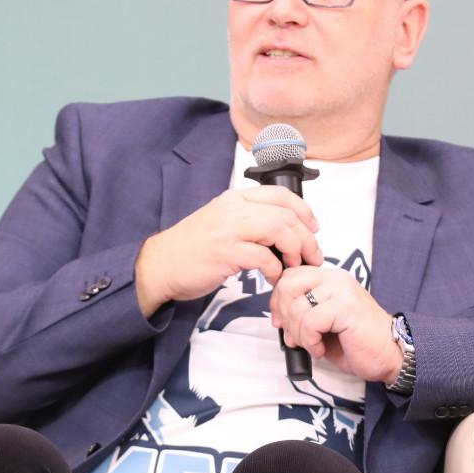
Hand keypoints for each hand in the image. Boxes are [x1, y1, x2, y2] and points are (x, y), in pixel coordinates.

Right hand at [135, 186, 323, 316]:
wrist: (160, 265)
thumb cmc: (191, 249)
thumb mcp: (222, 223)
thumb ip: (249, 222)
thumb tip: (282, 233)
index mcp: (234, 199)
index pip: (280, 194)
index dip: (304, 210)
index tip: (313, 228)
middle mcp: (233, 209)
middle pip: (285, 214)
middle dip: (306, 237)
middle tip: (312, 256)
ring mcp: (228, 230)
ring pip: (278, 229)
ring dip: (295, 250)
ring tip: (296, 266)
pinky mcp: (225, 253)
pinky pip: (263, 258)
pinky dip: (275, 269)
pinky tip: (274, 278)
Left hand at [269, 264, 402, 384]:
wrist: (391, 355)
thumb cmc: (358, 342)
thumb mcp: (324, 324)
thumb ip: (302, 313)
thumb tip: (278, 318)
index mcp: (329, 279)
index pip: (289, 276)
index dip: (278, 300)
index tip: (281, 322)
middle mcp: (335, 278)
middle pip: (288, 285)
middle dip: (283, 315)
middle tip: (293, 336)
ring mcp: (342, 290)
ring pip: (297, 307)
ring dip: (298, 335)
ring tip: (313, 345)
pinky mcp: (346, 306)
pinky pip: (310, 321)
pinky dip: (310, 341)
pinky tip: (321, 349)